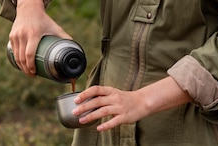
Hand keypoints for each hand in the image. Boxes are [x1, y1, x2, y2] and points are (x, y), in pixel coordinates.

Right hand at [8, 0, 69, 75]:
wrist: (29, 8)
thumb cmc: (44, 19)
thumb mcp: (54, 27)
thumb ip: (64, 37)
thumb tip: (75, 48)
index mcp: (34, 34)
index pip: (30, 54)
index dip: (31, 65)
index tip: (35, 73)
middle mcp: (23, 35)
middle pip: (22, 57)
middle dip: (26, 69)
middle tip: (32, 75)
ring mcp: (16, 35)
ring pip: (16, 56)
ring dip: (20, 66)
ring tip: (27, 71)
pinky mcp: (11, 36)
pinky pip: (13, 51)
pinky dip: (16, 59)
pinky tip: (21, 64)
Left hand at [72, 78, 191, 130]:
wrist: (142, 102)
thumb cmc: (125, 98)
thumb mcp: (113, 93)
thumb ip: (102, 96)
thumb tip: (85, 100)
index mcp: (111, 90)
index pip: (96, 89)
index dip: (85, 94)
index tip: (76, 99)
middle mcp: (114, 98)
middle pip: (97, 101)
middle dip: (84, 106)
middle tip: (74, 112)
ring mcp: (120, 107)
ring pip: (103, 111)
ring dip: (91, 116)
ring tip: (82, 120)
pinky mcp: (124, 117)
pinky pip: (114, 121)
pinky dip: (106, 125)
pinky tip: (98, 128)